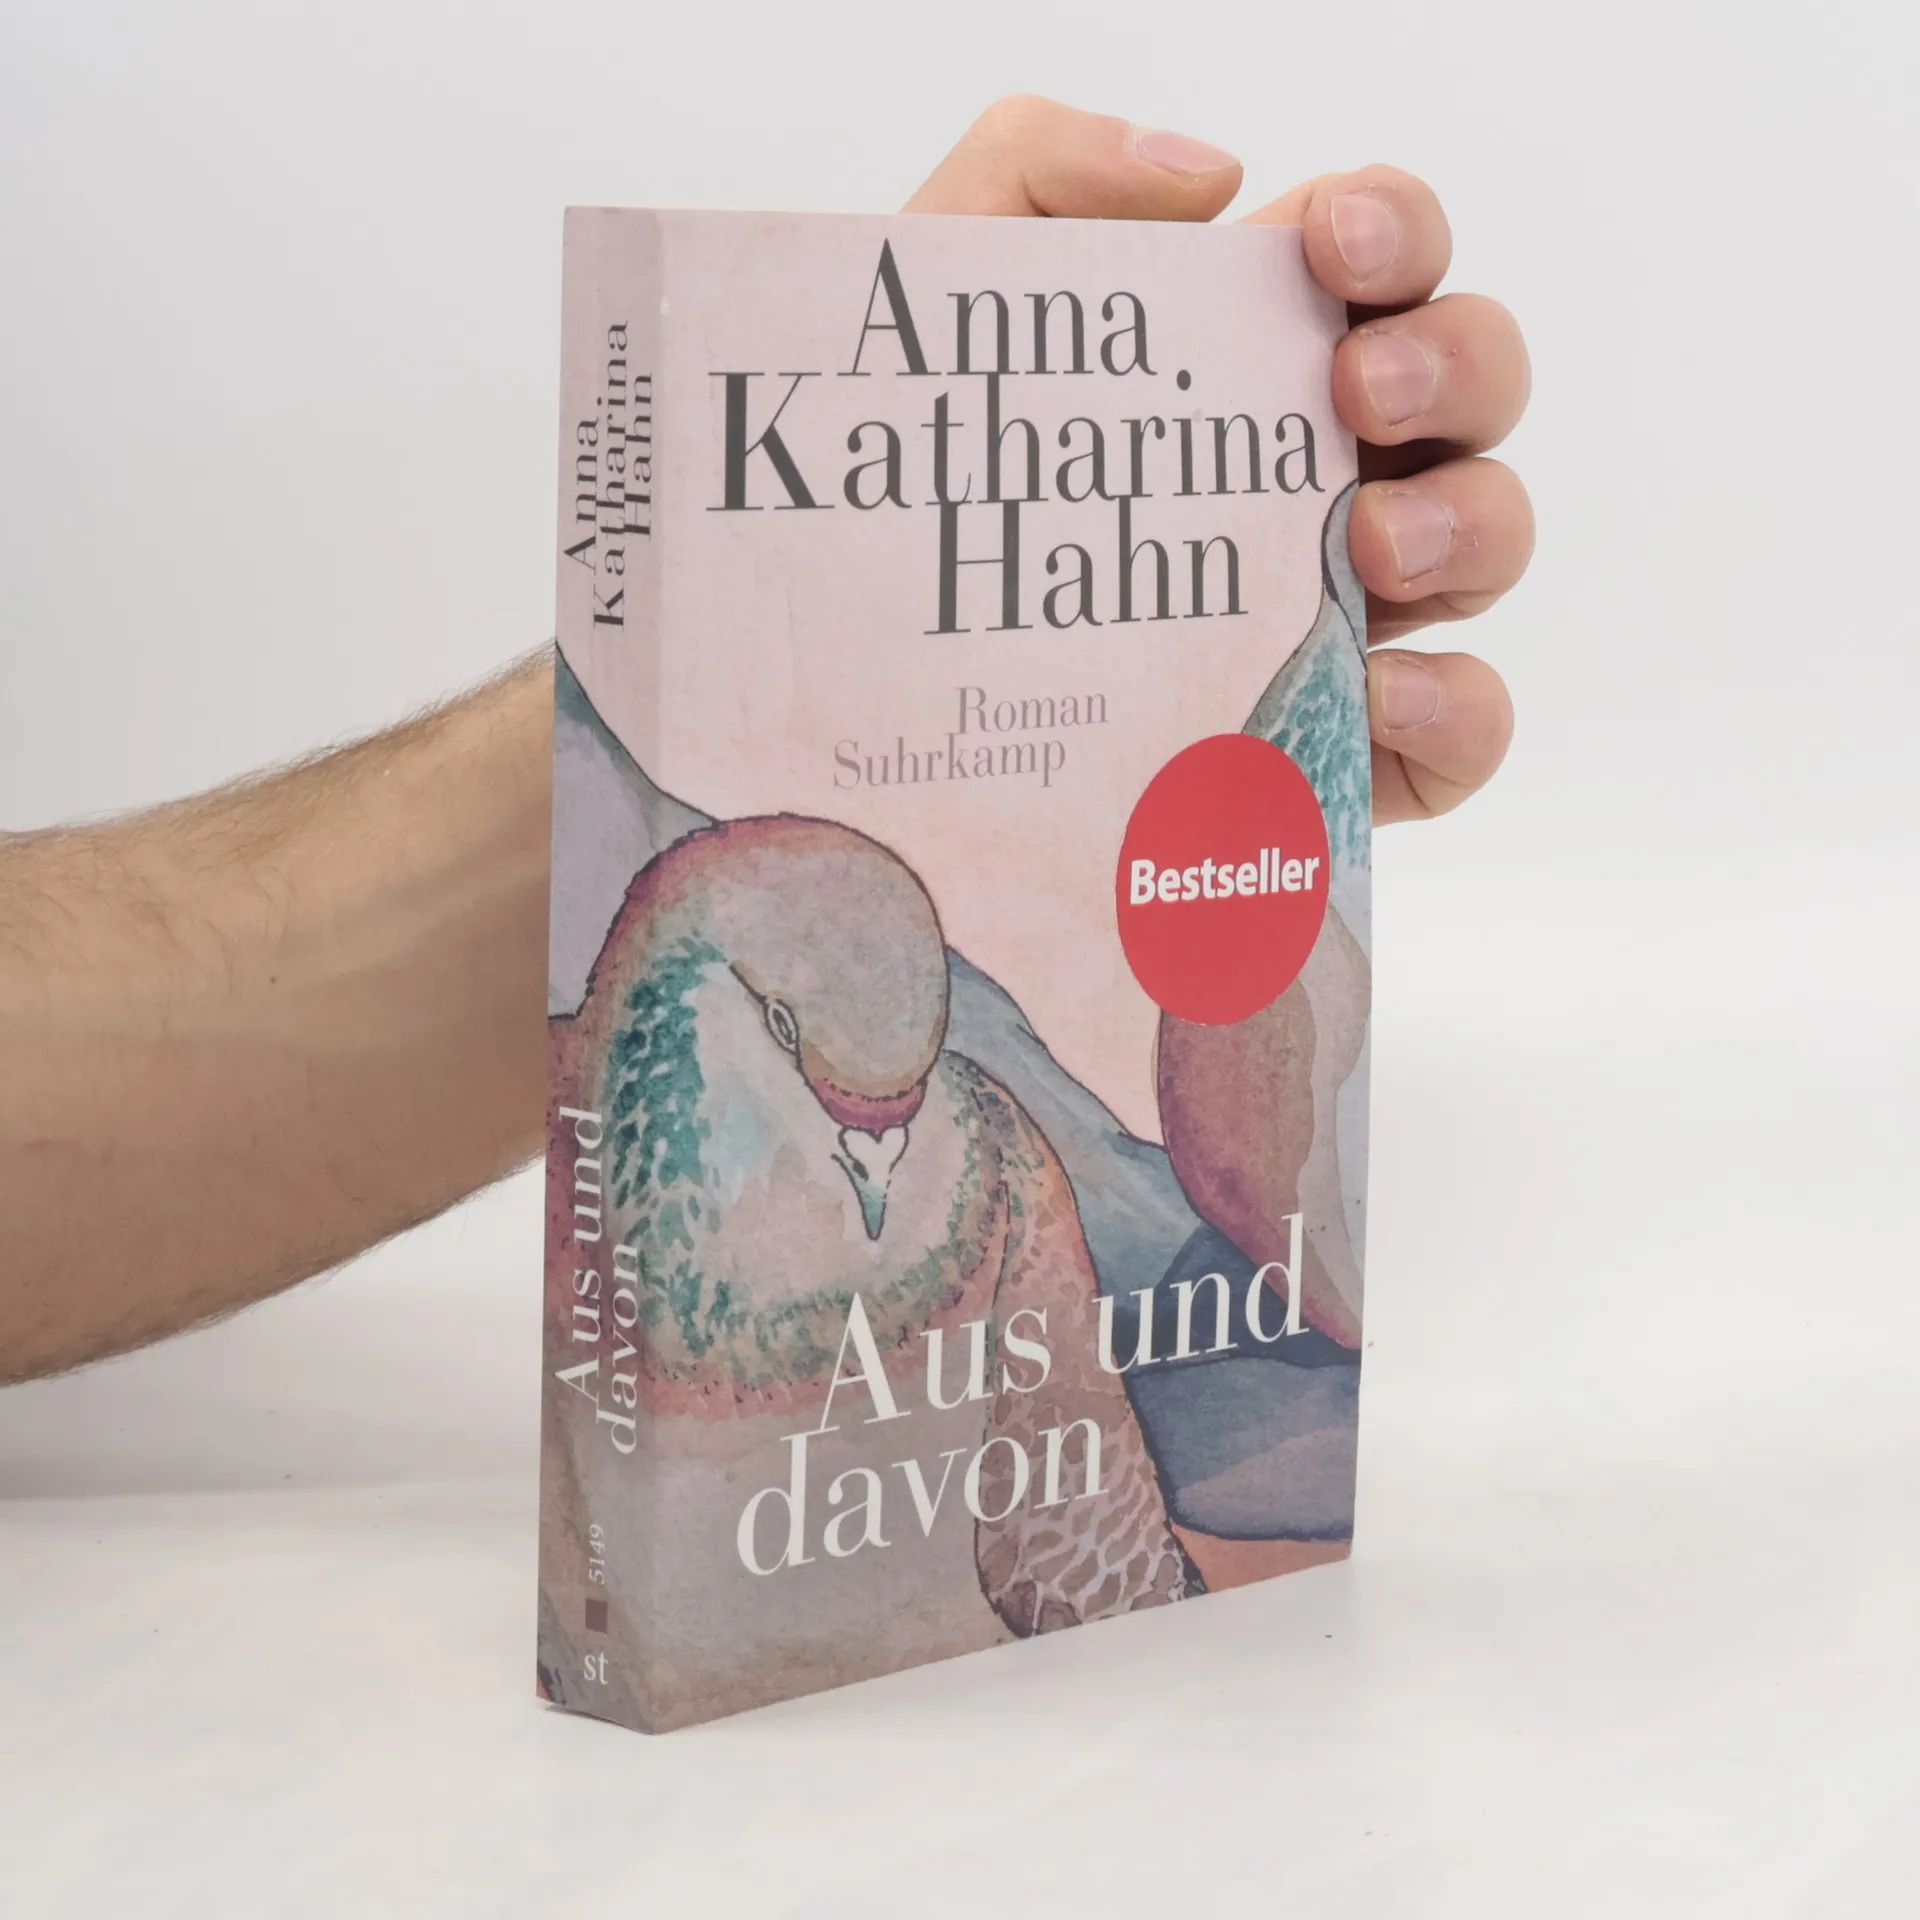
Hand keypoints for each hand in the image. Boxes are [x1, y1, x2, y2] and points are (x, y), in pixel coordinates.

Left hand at [906, 98, 1531, 824]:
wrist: (853, 716)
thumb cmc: (903, 505)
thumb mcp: (932, 310)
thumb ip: (1037, 167)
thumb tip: (1213, 174)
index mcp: (1242, 364)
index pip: (1381, 262)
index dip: (1395, 227)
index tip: (1331, 242)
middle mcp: (1314, 476)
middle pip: (1471, 383)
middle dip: (1450, 363)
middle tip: (1354, 394)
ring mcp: (1339, 615)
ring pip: (1492, 538)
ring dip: (1466, 521)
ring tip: (1366, 549)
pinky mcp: (1341, 749)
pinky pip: (1466, 725)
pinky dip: (1458, 702)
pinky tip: (1377, 693)